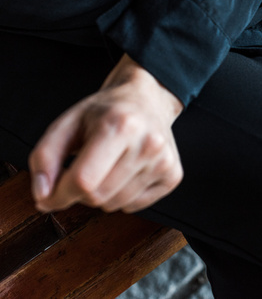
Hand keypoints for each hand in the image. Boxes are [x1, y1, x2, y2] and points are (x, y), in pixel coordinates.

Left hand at [29, 55, 183, 213]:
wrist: (148, 99)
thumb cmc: (107, 111)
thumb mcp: (67, 123)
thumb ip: (44, 158)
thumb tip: (43, 197)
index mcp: (120, 125)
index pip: (83, 180)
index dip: (58, 195)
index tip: (48, 196)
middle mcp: (148, 143)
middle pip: (98, 196)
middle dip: (79, 192)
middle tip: (82, 171)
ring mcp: (164, 161)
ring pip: (115, 205)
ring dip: (101, 195)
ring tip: (106, 168)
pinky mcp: (173, 175)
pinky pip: (134, 206)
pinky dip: (122, 196)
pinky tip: (125, 173)